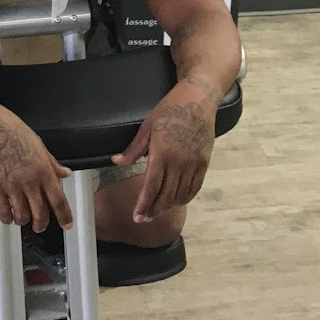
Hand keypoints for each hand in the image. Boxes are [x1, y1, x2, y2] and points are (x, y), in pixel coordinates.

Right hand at [0, 105, 72, 231]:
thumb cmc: (12, 130)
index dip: (64, 215)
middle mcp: (30, 181)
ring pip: (22, 216)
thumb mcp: (38, 144)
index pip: (58, 199)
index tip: (67, 225)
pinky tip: (7, 215)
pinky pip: (4, 212)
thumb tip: (66, 173)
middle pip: (40, 213)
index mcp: (44, 169)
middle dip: (41, 224)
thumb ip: (52, 163)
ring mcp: (11, 186)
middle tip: (39, 226)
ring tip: (21, 219)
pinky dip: (7, 218)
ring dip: (23, 221)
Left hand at [112, 81, 215, 220]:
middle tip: (144, 219)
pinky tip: (177, 201)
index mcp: (162, 153)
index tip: (137, 217)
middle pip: (165, 195)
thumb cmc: (169, 110)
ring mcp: (193, 164)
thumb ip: (133, 149)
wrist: (197, 100)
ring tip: (157, 212)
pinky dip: (185, 197)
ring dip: (168, 206)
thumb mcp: (147, 127)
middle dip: (153, 210)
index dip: (143, 205)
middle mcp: (179, 162)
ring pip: (180, 194)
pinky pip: (195, 187)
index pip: (151, 187)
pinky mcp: (204, 163)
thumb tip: (116, 161)